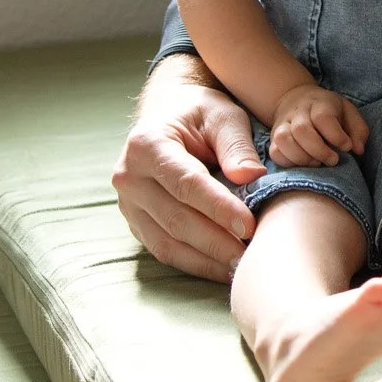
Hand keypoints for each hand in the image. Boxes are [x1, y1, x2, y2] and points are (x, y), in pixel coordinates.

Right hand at [110, 55, 261, 282]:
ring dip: (207, 259)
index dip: (218, 207)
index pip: (186, 183)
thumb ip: (236, 145)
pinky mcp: (136, 223)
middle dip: (217, 241)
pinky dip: (194, 263)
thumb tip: (252, 176)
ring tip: (242, 266)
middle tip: (253, 254)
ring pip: (168, 242)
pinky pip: (164, 250)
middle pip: (176, 218)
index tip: (249, 225)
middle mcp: (129, 177)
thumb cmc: (201, 114)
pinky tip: (223, 268)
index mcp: (147, 144)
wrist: (169, 115)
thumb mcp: (223, 115)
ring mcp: (128, 204)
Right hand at [267, 83, 367, 166]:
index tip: (347, 147)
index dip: (336, 136)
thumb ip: (358, 130)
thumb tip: (358, 150)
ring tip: (317, 163)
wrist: (296, 99)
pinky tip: (303, 165)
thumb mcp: (348, 112)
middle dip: (319, 151)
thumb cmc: (329, 110)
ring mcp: (283, 125)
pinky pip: (275, 152)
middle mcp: (298, 113)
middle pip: (302, 130)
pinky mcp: (274, 139)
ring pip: (283, 140)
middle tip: (333, 160)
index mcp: (320, 103)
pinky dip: (288, 162)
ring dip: (302, 158)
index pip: (324, 118)